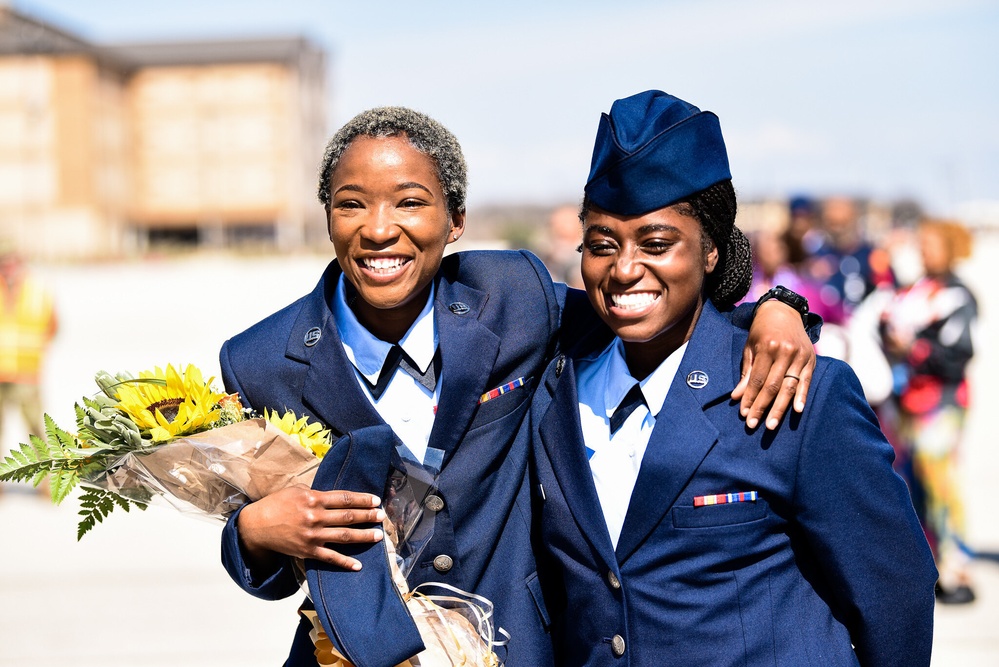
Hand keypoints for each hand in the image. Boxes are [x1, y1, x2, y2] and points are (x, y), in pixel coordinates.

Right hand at [237, 484, 384, 571]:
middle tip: (382, 517)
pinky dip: (345, 562)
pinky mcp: (308, 551)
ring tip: (378, 536)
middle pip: (349, 516)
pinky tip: (358, 565)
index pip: (345, 498)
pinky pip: (330, 558)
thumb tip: (335, 496)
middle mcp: (316, 516)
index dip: (363, 499)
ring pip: (344, 536)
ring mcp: (313, 535)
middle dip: (368, 516)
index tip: (376, 500)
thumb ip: (316, 492)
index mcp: (314, 498)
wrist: (257, 526)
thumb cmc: (277, 504)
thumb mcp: (296, 491)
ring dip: (364, 536)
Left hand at [731, 300, 816, 429]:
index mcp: (767, 348)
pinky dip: (802, 396)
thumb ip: (746, 372)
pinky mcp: (811, 360)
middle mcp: (784, 352)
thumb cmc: (762, 332)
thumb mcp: (750, 348)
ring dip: (780, 408)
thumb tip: (736, 397)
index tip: (744, 414)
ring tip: (771, 424)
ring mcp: (800, 356)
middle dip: (762, 407)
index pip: (757, 380)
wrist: (784, 312)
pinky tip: (798, 410)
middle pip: (772, 386)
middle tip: (753, 425)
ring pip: (789, 387)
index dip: (750, 398)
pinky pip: (806, 381)